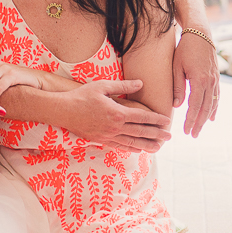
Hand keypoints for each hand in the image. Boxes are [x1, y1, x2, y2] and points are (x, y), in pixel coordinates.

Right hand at [59, 79, 173, 151]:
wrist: (62, 111)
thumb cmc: (82, 95)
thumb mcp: (103, 86)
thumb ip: (123, 85)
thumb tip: (140, 83)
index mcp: (117, 113)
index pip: (142, 117)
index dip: (156, 119)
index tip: (167, 121)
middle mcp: (114, 127)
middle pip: (141, 132)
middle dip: (157, 135)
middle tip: (169, 137)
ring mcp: (107, 136)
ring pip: (132, 142)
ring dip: (147, 145)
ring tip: (158, 148)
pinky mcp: (100, 140)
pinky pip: (119, 146)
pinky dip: (130, 148)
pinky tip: (138, 149)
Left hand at [172, 30, 219, 137]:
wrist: (200, 33)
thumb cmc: (185, 48)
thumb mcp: (177, 67)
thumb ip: (178, 87)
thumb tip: (176, 105)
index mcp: (199, 81)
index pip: (194, 106)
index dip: (190, 120)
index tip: (186, 131)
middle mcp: (210, 82)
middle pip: (205, 108)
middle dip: (199, 123)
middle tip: (193, 135)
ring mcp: (215, 80)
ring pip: (212, 104)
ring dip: (206, 118)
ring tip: (200, 128)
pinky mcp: (216, 77)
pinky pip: (217, 96)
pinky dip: (214, 107)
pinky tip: (212, 116)